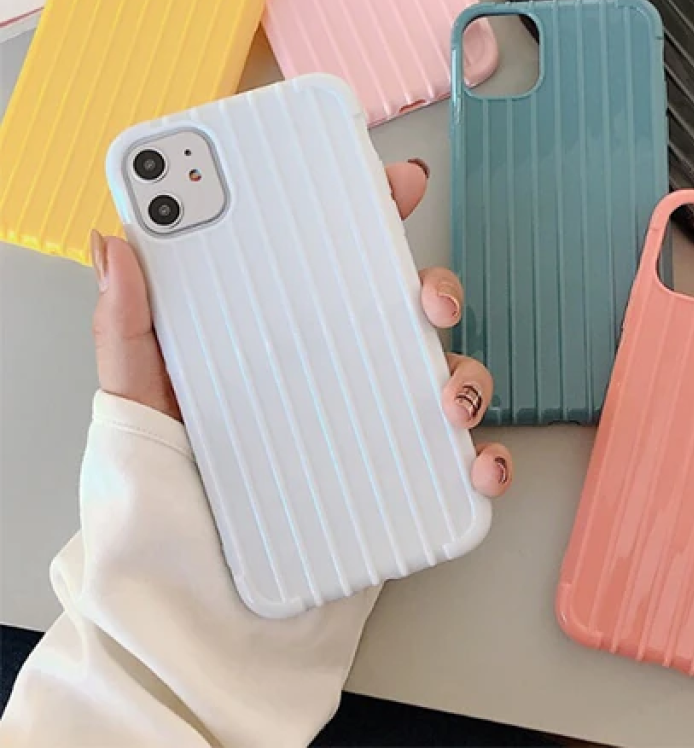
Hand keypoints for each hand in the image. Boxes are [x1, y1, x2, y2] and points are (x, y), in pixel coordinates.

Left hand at [89, 159, 511, 497]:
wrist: (198, 603)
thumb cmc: (168, 496)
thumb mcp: (139, 402)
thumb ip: (127, 329)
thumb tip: (117, 242)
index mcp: (288, 338)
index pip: (336, 262)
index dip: (373, 213)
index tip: (397, 183)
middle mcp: (342, 371)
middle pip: (408, 310)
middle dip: (439, 288)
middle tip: (430, 300)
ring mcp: (378, 423)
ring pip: (449, 374)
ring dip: (470, 374)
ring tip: (447, 399)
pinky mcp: (404, 479)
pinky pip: (461, 461)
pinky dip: (485, 458)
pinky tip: (475, 466)